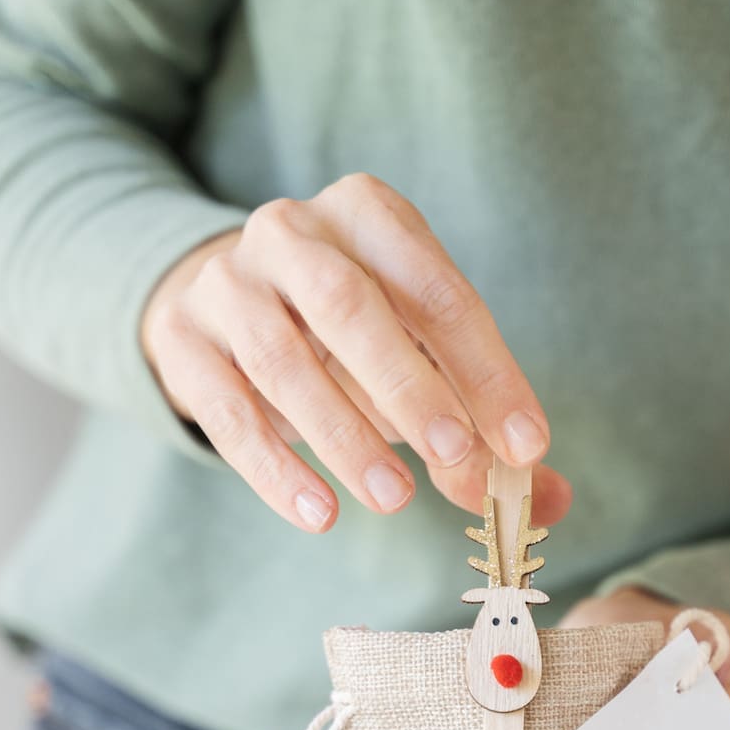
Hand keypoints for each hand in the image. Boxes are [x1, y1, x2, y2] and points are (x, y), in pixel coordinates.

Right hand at [140, 174, 571, 531]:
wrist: (224, 303)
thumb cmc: (349, 334)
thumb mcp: (419, 355)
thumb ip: (480, 421)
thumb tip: (547, 498)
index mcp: (369, 215)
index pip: (436, 290)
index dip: (487, 371)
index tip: (528, 445)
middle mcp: (290, 232)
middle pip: (347, 304)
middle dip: (409, 386)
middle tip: (457, 458)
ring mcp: (226, 283)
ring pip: (280, 358)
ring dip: (342, 435)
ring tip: (393, 499)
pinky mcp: (182, 341)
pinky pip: (228, 409)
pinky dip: (274, 467)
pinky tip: (320, 514)